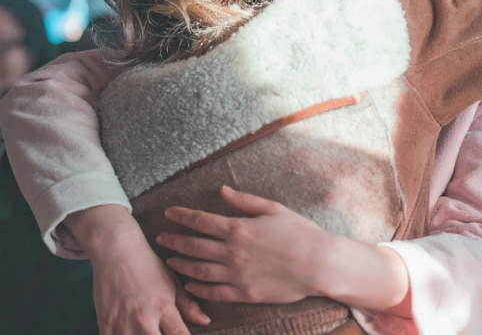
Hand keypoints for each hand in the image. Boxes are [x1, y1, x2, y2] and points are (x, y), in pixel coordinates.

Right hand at [65, 205, 209, 334]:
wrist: (116, 251)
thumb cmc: (147, 265)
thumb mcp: (172, 281)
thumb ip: (188, 305)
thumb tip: (205, 321)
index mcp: (164, 308)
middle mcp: (143, 319)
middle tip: (163, 332)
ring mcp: (122, 325)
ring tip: (149, 330)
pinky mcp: (104, 326)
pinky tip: (133, 330)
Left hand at [158, 187, 411, 316]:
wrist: (318, 264)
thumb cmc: (299, 232)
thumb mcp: (272, 208)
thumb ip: (244, 200)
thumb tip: (222, 190)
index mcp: (238, 227)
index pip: (200, 221)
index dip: (181, 216)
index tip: (168, 213)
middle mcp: (232, 252)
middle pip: (193, 246)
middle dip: (173, 241)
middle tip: (160, 238)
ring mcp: (236, 275)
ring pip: (199, 271)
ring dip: (180, 265)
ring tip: (168, 261)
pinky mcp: (244, 293)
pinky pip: (214, 292)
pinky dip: (198, 288)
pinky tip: (189, 284)